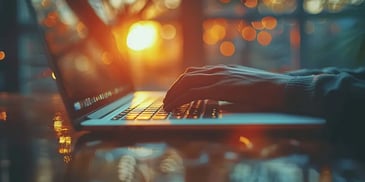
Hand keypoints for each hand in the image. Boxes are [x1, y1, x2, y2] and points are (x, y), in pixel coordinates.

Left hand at [163, 64, 292, 111]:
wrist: (283, 90)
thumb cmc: (268, 92)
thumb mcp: (245, 89)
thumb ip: (230, 92)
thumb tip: (219, 104)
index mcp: (224, 70)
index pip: (196, 73)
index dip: (182, 84)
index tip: (175, 94)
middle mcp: (219, 71)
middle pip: (187, 76)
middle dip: (174, 88)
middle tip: (167, 101)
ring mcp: (220, 77)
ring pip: (187, 82)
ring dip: (174, 93)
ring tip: (167, 105)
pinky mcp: (222, 88)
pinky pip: (194, 92)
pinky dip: (181, 98)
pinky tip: (175, 106)